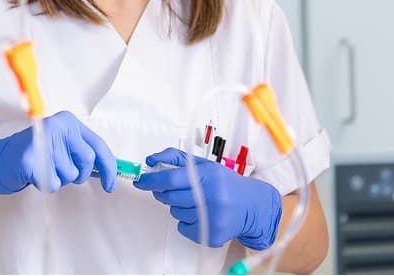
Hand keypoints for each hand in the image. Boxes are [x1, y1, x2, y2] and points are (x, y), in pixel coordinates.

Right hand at [0, 110, 116, 203]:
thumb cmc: (32, 155)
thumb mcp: (60, 146)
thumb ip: (81, 152)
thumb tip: (107, 169)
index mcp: (67, 121)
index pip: (97, 145)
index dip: (108, 167)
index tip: (110, 185)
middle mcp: (57, 126)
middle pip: (86, 162)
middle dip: (77, 174)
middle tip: (60, 170)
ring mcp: (44, 141)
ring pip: (70, 176)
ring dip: (58, 179)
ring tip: (43, 169)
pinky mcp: (32, 159)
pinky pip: (53, 183)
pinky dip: (45, 184)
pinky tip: (35, 174)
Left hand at [133, 148, 281, 249]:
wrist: (252, 206)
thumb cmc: (225, 183)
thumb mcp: (203, 164)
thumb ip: (175, 158)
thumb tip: (150, 160)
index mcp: (207, 176)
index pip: (171, 178)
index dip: (152, 180)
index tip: (141, 180)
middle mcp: (210, 197)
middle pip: (170, 197)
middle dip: (163, 192)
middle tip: (170, 189)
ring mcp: (211, 218)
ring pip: (175, 212)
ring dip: (178, 206)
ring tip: (196, 201)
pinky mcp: (211, 235)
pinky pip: (182, 227)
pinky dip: (186, 221)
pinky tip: (201, 213)